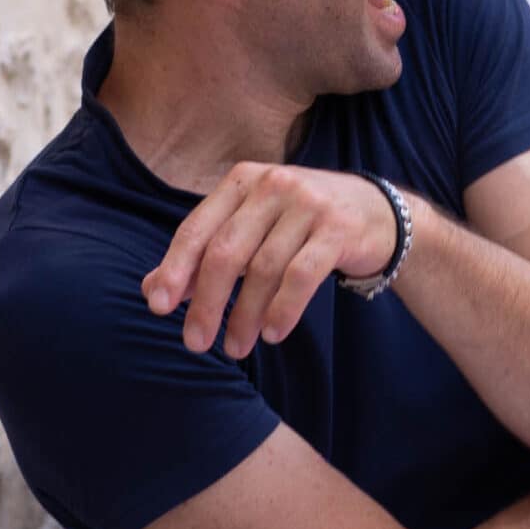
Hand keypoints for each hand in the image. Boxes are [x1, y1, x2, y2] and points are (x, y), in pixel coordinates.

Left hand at [143, 164, 398, 358]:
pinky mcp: (338, 229)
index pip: (198, 228)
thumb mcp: (252, 228)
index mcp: (243, 181)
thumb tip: (152, 291)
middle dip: (207, 302)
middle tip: (196, 343)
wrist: (378, 213)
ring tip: (236, 347)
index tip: (159, 308)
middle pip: (227, 252)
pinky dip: (283, 309)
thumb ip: (204, 253)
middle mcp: (273, 185)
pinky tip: (272, 334)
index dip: (175, 269)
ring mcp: (308, 205)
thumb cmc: (301, 225)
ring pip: (263, 269)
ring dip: (245, 316)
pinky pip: (301, 276)